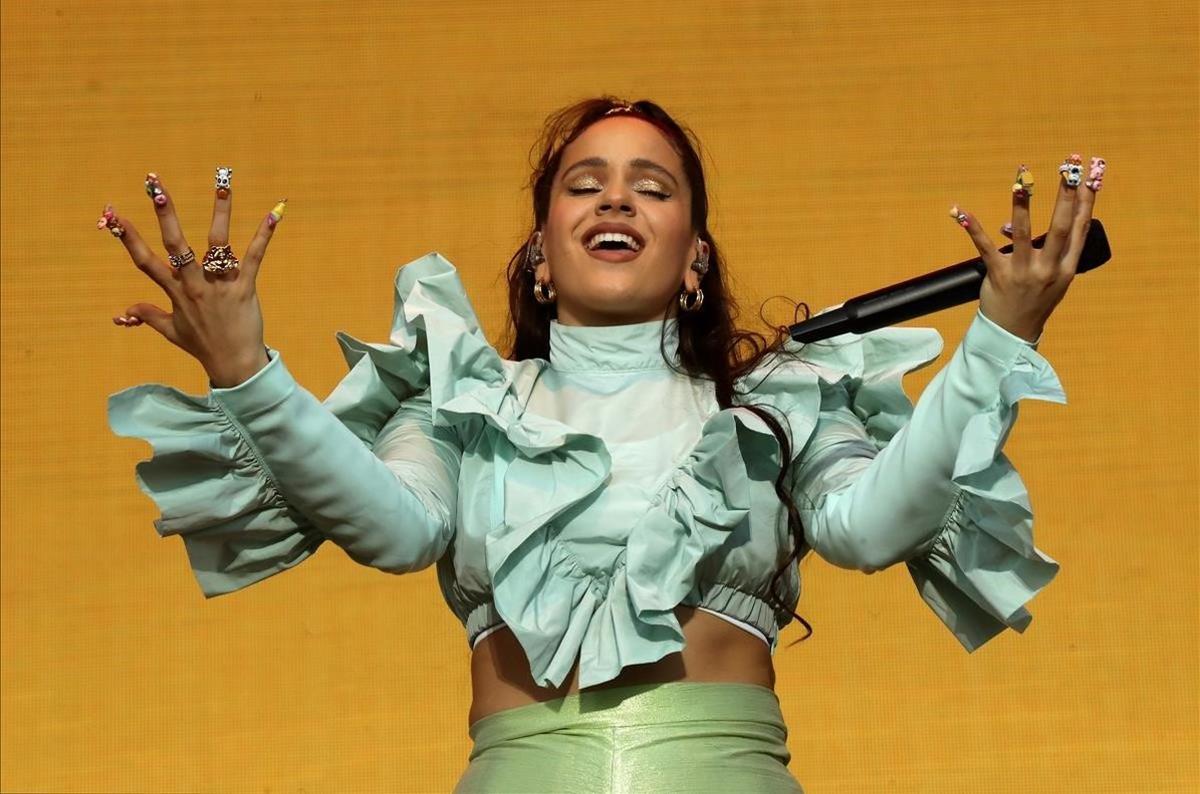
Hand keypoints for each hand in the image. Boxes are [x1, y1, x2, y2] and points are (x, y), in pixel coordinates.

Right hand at [102, 170, 285, 386]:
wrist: (234, 364)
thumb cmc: (203, 345)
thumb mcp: (171, 331)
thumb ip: (149, 315)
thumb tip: (124, 311)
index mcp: (174, 291)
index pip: (144, 260)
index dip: (128, 238)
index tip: (112, 214)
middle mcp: (194, 284)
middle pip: (176, 245)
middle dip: (166, 214)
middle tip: (157, 186)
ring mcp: (220, 285)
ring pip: (217, 243)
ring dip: (220, 212)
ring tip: (222, 184)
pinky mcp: (245, 287)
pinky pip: (255, 256)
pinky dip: (264, 235)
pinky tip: (274, 213)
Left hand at [950, 154, 1105, 342]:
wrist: (1014, 332)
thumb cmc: (1036, 299)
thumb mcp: (1057, 277)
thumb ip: (1056, 249)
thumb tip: (1042, 213)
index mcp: (1066, 267)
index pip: (1080, 227)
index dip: (1087, 200)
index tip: (1092, 174)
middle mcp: (1048, 268)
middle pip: (1060, 226)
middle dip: (1066, 194)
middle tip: (1069, 165)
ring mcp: (1023, 272)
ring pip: (1023, 233)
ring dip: (1022, 205)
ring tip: (1022, 181)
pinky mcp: (999, 275)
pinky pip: (985, 247)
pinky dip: (972, 228)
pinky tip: (961, 212)